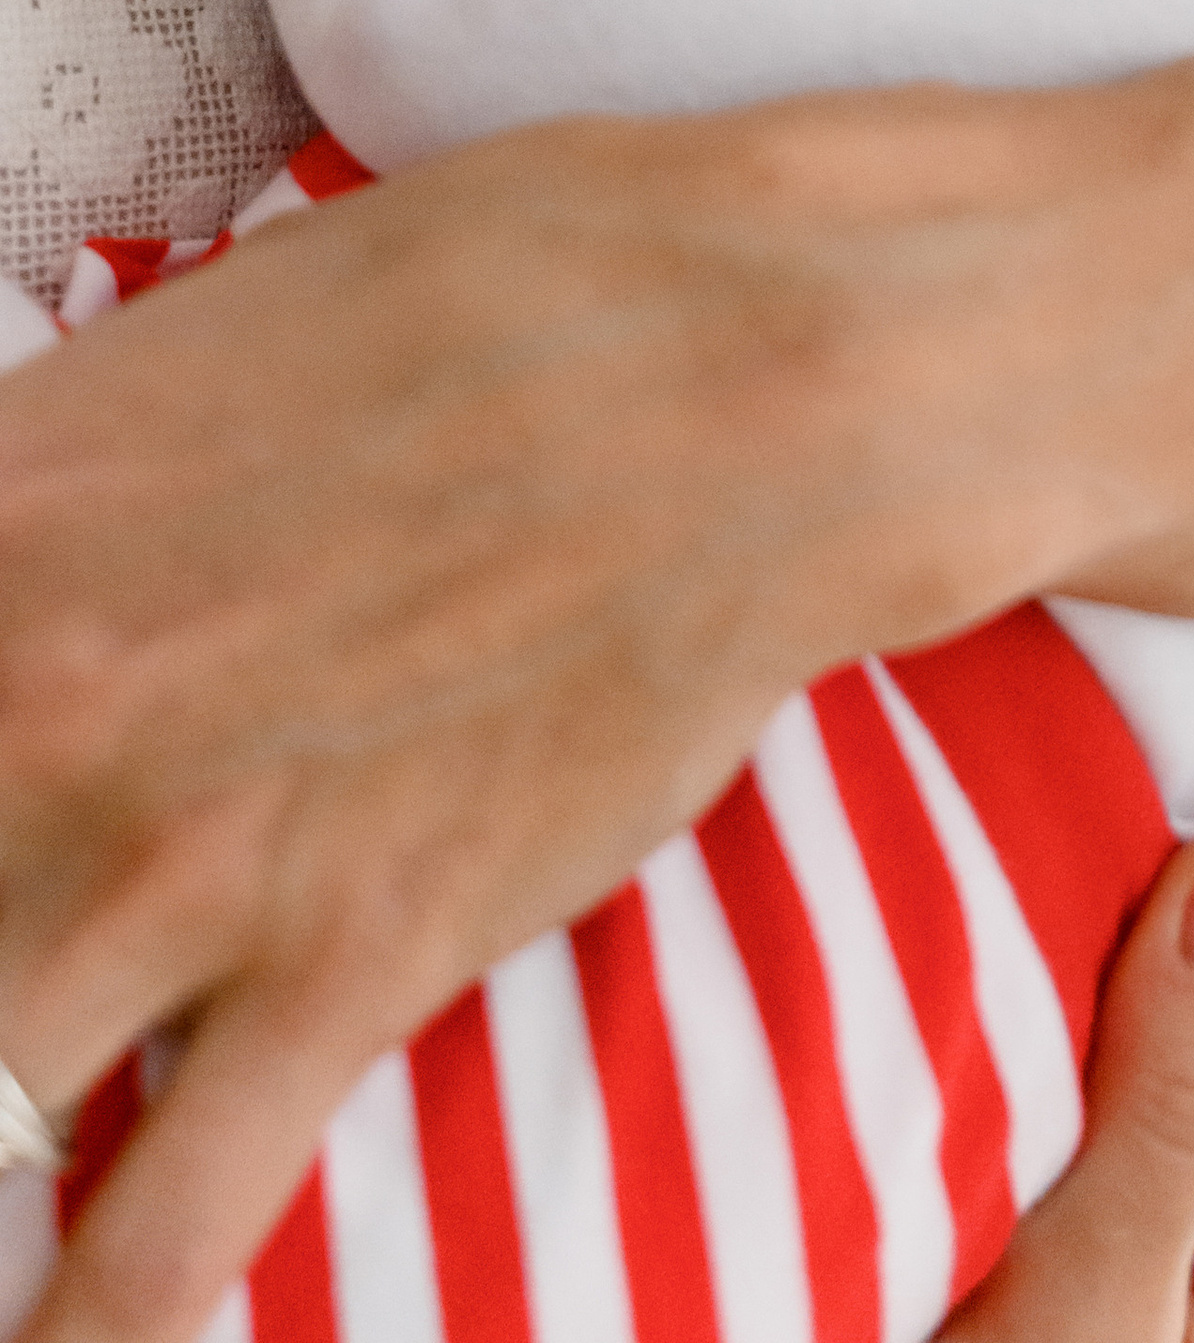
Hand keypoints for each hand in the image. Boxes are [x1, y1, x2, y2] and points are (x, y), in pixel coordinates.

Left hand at [0, 65, 1193, 1342]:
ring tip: (11, 1167)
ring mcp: (178, 855)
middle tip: (21, 941)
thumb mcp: (208, 338)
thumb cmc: (506, 303)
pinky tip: (78, 1334)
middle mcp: (31, 701)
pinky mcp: (344, 966)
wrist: (767, 371)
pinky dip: (93, 1321)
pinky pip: (154, 1239)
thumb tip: (10, 560)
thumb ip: (51, 487)